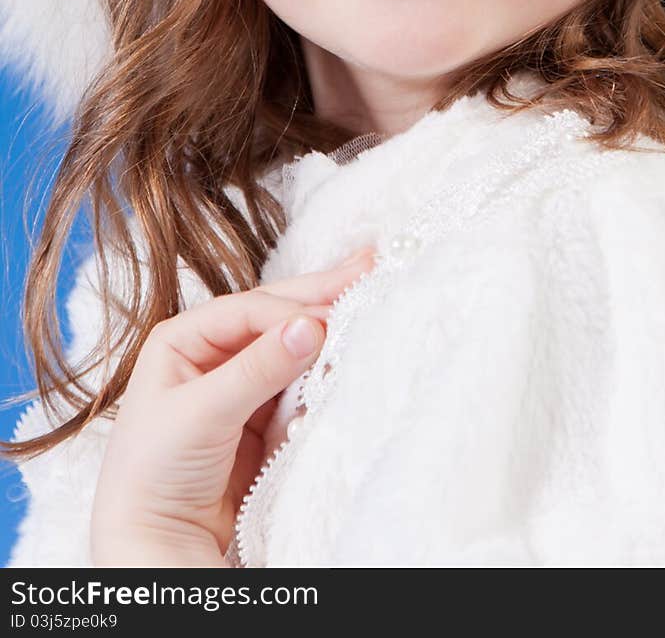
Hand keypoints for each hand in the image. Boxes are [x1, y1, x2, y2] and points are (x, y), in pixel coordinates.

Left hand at [90, 247, 375, 567]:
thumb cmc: (154, 471)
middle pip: (275, 316)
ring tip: (368, 304)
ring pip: (293, 348)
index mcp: (183, 338)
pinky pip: (300, 385)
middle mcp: (212, 352)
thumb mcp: (203, 413)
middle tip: (368, 265)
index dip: (293, 311)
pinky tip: (348, 352)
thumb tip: (311, 325)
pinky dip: (323, 373)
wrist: (156, 541)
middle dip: (321, 295)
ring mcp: (240, 384)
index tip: (331, 319)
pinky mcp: (262, 416)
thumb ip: (259, 368)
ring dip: (327, 333)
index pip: (251, 310)